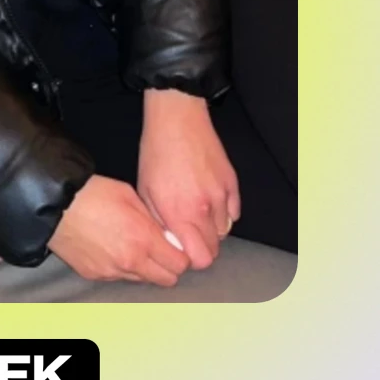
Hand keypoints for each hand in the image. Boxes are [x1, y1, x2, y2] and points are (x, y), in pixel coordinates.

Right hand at [48, 175, 189, 285]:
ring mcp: (111, 272)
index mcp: (143, 239)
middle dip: (167, 266)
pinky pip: (117, 277)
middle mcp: (130, 261)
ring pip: (141, 279)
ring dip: (143, 267)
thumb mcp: (129, 195)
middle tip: (158, 250)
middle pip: (166, 279)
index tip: (174, 245)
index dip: (180, 254)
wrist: (54, 205)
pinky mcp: (94, 275)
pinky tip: (109, 248)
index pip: (180, 264)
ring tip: (130, 246)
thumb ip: (151, 219)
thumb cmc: (91, 193)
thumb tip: (165, 234)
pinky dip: (119, 267)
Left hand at [138, 89, 240, 270]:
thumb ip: (160, 221)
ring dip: (212, 228)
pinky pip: (234, 212)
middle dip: (202, 246)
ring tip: (197, 211)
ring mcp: (221, 196)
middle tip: (188, 232)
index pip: (201, 259)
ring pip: (224, 231)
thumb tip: (171, 241)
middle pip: (215, 249)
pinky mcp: (232, 183)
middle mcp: (204, 209)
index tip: (183, 250)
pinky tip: (209, 199)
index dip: (192, 259)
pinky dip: (224, 212)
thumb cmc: (155, 153)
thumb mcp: (146, 190)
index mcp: (179, 213)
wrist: (177, 120)